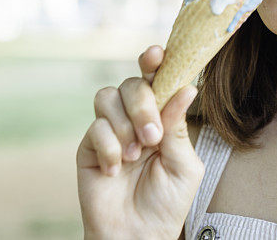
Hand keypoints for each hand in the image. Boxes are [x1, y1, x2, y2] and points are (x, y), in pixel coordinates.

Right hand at [77, 45, 203, 239]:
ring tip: (136, 154)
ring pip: (107, 97)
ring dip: (125, 124)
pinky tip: (118, 170)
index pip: (157, 80)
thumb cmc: (167, 202)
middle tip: (153, 137)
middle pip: (132, 84)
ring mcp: (111, 130)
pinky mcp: (89, 147)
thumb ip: (179, 126)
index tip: (157, 54)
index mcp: (163, 117)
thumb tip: (187, 87)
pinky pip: (95, 128)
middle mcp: (135, 118)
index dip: (155, 62)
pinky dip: (110, 148)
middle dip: (143, 105)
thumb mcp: (184, 164)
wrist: (138, 235)